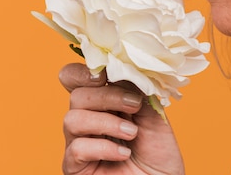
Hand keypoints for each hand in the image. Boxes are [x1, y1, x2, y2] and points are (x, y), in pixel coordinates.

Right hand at [60, 63, 184, 174]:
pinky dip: (103, 147)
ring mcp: (79, 142)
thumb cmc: (158, 152)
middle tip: (134, 106)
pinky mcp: (75, 167)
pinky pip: (76, 148)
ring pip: (72, 119)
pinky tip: (124, 153)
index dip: (85, 71)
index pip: (76, 77)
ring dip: (107, 123)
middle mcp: (87, 119)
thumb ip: (137, 91)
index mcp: (102, 101)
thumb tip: (125, 65)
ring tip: (132, 133)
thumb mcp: (154, 115)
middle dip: (107, 97)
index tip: (108, 74)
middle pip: (77, 94)